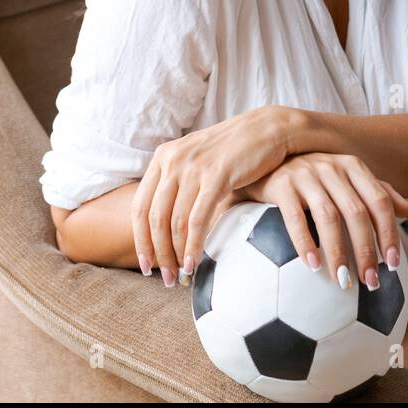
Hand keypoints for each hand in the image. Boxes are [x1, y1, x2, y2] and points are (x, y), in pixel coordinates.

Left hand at [131, 105, 290, 286]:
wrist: (268, 129)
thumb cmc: (234, 151)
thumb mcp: (197, 159)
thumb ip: (179, 182)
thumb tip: (166, 221)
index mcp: (163, 157)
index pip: (139, 206)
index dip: (140, 239)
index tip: (145, 264)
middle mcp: (172, 160)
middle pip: (154, 218)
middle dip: (157, 253)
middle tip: (166, 278)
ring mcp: (194, 167)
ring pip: (174, 222)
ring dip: (175, 255)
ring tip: (181, 276)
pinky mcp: (216, 176)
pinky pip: (198, 219)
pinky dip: (194, 246)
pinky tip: (195, 263)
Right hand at [239, 152, 407, 289]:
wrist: (265, 161)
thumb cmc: (311, 178)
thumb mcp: (345, 180)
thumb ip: (376, 193)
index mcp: (352, 167)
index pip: (379, 201)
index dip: (389, 233)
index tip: (394, 264)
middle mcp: (331, 167)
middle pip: (356, 212)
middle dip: (366, 250)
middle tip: (371, 283)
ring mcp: (305, 174)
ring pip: (328, 217)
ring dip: (338, 252)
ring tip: (343, 281)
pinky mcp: (280, 184)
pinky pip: (294, 217)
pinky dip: (304, 243)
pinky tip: (312, 265)